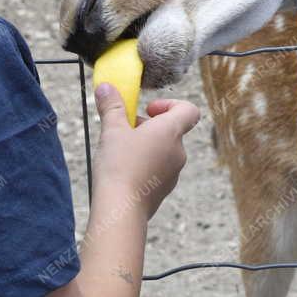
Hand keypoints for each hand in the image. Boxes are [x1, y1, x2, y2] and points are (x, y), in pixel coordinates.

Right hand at [92, 84, 200, 220]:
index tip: (148, 110)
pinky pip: (159, 169)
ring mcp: (173, 173)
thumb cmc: (119, 166)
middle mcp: (178, 152)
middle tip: (124, 129)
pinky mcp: (163, 190)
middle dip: (148, 126)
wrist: (121, 211)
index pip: (189, 110)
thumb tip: (107, 86)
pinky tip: (123, 171)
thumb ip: (112, 106)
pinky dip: (145, 164)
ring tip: (120, 151)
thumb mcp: (112, 130)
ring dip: (145, 145)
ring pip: (164, 150)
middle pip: (171, 130)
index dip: (171, 104)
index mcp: (171, 132)